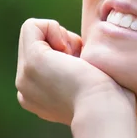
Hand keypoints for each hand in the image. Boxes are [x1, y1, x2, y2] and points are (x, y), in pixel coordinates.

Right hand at [15, 18, 135, 125]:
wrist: (106, 111)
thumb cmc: (111, 100)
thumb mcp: (88, 85)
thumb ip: (77, 73)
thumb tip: (79, 57)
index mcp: (37, 98)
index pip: (46, 57)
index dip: (71, 53)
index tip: (86, 70)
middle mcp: (25, 89)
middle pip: (38, 44)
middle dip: (65, 43)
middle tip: (82, 64)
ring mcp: (24, 76)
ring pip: (34, 34)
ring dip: (62, 38)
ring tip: (77, 61)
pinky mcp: (32, 61)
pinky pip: (32, 26)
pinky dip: (53, 27)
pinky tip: (70, 50)